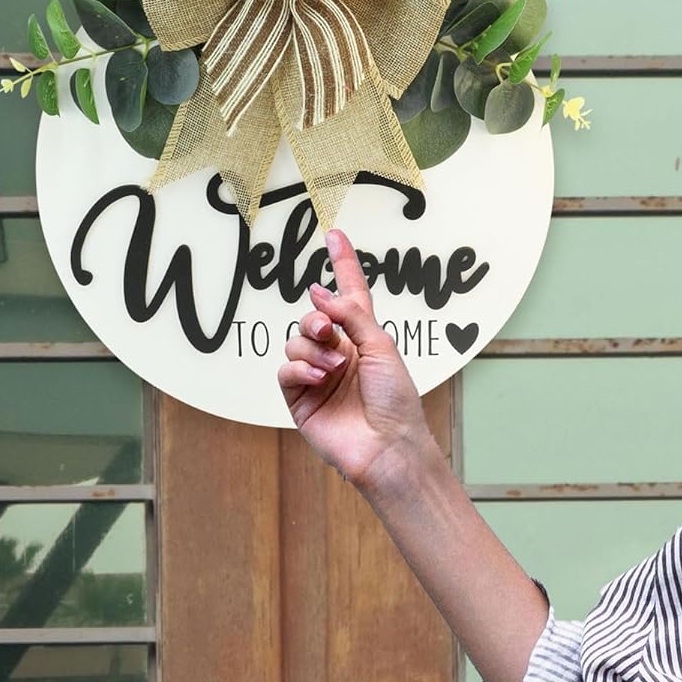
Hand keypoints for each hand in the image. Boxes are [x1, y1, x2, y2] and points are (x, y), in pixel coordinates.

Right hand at [278, 228, 435, 490]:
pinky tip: (320, 378)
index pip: (349, 295)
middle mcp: (337, 353)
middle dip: (316, 318)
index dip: (343, 265)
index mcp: (363, 339)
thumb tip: (319, 292)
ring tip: (334, 368)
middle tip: (326, 328)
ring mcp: (316, 376)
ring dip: (313, 349)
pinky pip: (286, 371)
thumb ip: (350, 316)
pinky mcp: (300, 399)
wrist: (388, 446)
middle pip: (312, 317)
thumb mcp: (381, 347)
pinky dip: (300, 369)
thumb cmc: (396, 400)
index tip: (334, 235)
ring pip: (295, 342)